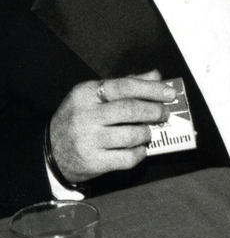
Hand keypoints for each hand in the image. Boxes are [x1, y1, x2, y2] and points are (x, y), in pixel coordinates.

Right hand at [49, 70, 175, 182]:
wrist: (50, 152)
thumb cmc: (79, 119)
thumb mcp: (94, 96)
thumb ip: (125, 84)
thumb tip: (156, 75)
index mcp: (85, 94)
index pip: (125, 86)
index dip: (152, 89)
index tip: (170, 93)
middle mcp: (85, 116)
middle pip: (130, 110)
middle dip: (154, 111)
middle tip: (164, 114)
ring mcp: (88, 140)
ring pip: (132, 135)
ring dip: (147, 133)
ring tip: (147, 132)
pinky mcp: (93, 162)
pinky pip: (128, 158)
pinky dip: (140, 152)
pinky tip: (140, 148)